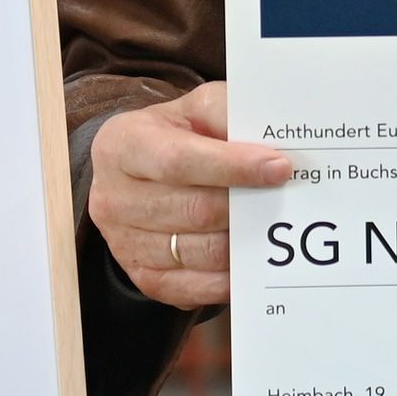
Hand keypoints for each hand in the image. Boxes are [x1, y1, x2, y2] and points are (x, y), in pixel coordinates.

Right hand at [87, 82, 287, 308]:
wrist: (137, 173)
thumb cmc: (176, 136)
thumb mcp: (195, 108)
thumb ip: (227, 114)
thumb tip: (270, 143)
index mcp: (123, 144)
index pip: (180, 161)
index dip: (233, 167)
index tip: (279, 168)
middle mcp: (113, 197)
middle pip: (195, 211)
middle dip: (246, 206)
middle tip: (283, 198)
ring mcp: (123, 242)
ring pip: (200, 251)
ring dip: (243, 240)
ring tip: (270, 224)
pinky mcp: (141, 276)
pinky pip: (194, 287)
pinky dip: (229, 276)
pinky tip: (250, 257)